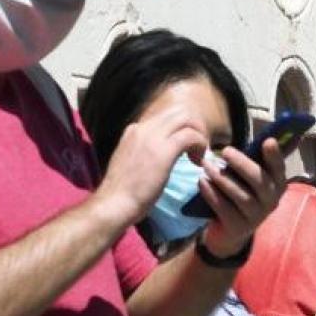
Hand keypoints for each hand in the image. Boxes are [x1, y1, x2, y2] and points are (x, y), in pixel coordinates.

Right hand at [94, 105, 206, 226]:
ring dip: (199, 134)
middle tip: (199, 148)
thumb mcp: (133, 161)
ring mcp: (152, 137)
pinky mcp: (164, 150)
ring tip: (199, 155)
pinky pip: (191, 136)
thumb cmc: (123, 191)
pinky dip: (200, 145)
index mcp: (134, 130)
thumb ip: (146, 151)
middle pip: (179, 112)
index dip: (182, 128)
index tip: (187, 146)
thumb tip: (161, 153)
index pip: (165, 116)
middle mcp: (143, 128)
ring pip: (187, 119)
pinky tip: (198, 162)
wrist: (115, 203)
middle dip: (195, 126)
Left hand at [196, 139, 285, 256]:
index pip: (279, 168)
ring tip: (207, 165)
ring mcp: (256, 217)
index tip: (268, 141)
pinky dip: (212, 194)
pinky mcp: (239, 227)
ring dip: (222, 178)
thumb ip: (249, 163)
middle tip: (225, 150)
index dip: (275, 155)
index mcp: (277, 185)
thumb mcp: (247, 179)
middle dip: (242, 164)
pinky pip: (225, 208)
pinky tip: (202, 182)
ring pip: (241, 195)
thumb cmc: (240, 194)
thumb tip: (239, 145)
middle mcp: (271, 201)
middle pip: (260, 181)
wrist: (229, 230)